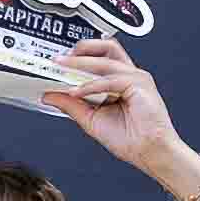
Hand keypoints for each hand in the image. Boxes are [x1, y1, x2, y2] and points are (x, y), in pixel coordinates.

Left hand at [37, 34, 182, 170]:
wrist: (149, 153)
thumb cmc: (131, 140)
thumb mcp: (91, 119)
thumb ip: (71, 105)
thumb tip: (50, 95)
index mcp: (119, 81)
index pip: (98, 58)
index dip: (77, 57)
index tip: (56, 64)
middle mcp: (129, 76)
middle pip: (105, 48)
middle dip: (80, 49)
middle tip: (58, 59)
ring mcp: (136, 78)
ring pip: (105, 59)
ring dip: (80, 62)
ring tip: (62, 68)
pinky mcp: (139, 85)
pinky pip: (110, 80)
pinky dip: (90, 85)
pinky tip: (77, 91)